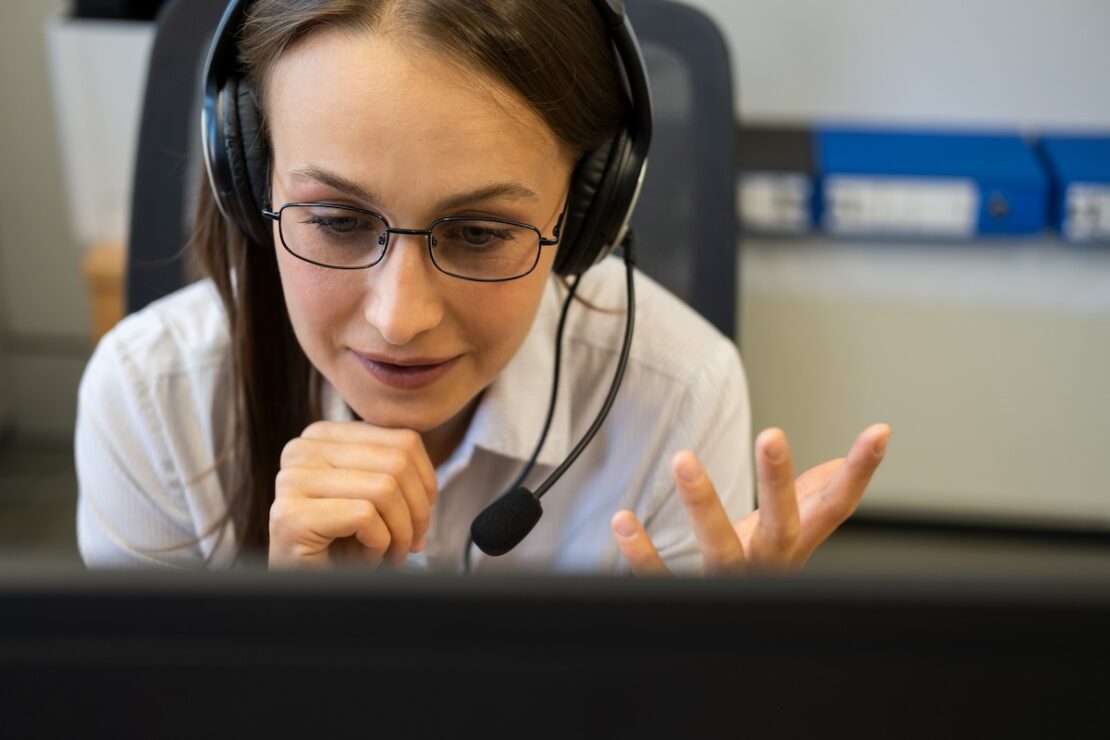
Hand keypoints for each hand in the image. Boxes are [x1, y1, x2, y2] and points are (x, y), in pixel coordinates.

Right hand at [269, 421, 437, 568]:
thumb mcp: (371, 495)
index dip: (426, 483)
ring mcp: (292, 481)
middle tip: (411, 545)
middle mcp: (302, 450)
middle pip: (397, 463)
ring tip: (389, 555)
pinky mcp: (292, 515)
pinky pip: (364, 516)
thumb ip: (396, 473)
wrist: (300, 586)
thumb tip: (431, 488)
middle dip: (417, 512)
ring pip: (385, 489)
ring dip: (399, 533)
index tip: (420, 518)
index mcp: (323, 436)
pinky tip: (365, 559)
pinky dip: (378, 545)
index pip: (404, 440)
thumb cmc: (338, 543)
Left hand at [611, 424, 889, 574]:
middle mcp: (768, 566)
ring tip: (683, 459)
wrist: (733, 637)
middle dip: (778, 481)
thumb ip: (815, 498)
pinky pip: (663, 579)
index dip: (860, 471)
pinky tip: (622, 520)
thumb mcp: (791, 534)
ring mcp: (729, 584)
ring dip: (702, 503)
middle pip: (782, 525)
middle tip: (772, 435)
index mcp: (796, 545)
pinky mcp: (688, 598)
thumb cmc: (758, 569)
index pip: (836, 506)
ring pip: (720, 549)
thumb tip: (844, 461)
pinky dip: (640, 553)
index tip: (879, 432)